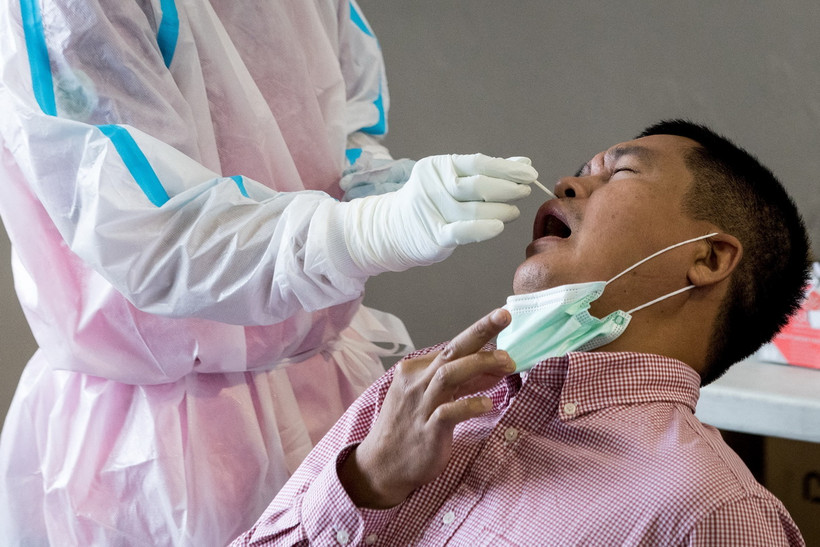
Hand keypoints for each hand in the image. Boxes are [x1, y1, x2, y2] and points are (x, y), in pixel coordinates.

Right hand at [338, 308, 514, 507]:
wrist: (381, 466)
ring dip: (479, 364)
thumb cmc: (409, 428)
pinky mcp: (427, 430)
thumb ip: (462, 382)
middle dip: (479, 331)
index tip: (502, 319)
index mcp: (416, 370)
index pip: (453, 348)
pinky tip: (488, 404)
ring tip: (507, 362)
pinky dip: (469, 405)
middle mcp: (417, 382)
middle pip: (451, 351)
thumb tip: (496, 367)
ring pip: (449, 375)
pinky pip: (448, 412)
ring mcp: (421, 405)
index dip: (480, 336)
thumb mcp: (431, 397)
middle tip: (504, 316)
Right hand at [339, 154, 536, 274]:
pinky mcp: (433, 235)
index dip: (508, 168)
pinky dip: (483, 229)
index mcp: (439, 166)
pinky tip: (499, 226)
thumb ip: (488, 171)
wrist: (394, 227)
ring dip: (501, 210)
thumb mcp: (454, 179)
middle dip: (508, 188)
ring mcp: (432, 210)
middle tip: (525, 191)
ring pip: (475, 210)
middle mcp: (433, 185)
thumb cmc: (433, 201)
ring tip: (514, 211)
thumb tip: (524, 162)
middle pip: (478, 185)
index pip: (479, 163)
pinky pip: (462, 232)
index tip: (530, 173)